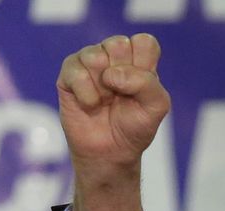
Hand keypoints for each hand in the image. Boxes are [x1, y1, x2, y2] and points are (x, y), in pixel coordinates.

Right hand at [56, 33, 169, 175]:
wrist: (110, 153)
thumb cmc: (135, 127)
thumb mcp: (156, 106)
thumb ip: (146, 82)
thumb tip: (111, 74)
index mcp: (139, 58)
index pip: (144, 42)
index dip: (143, 67)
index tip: (140, 90)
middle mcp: (113, 55)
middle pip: (118, 44)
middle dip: (122, 76)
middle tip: (120, 96)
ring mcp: (89, 62)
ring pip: (95, 56)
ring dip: (103, 88)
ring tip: (104, 102)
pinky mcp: (68, 74)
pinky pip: (76, 71)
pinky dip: (86, 94)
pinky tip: (89, 105)